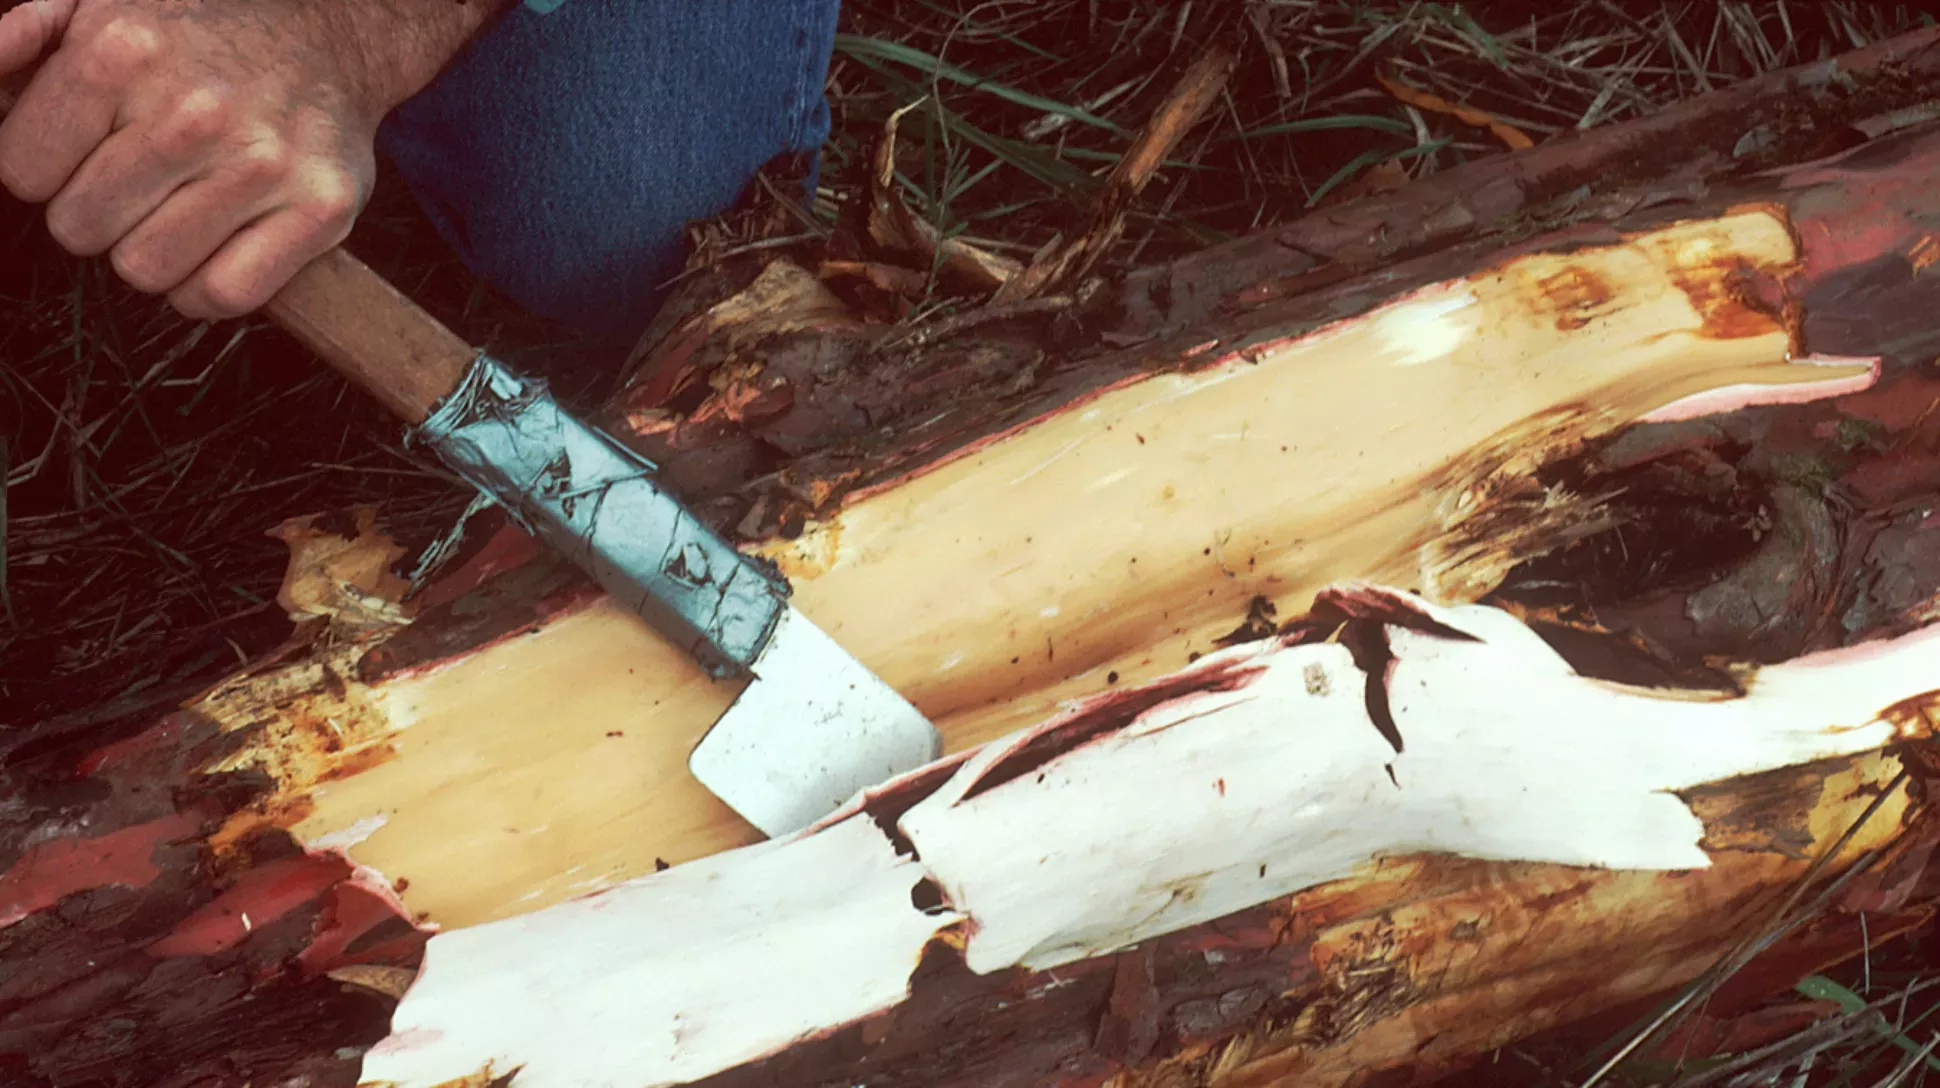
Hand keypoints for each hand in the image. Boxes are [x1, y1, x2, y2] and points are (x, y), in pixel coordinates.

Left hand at [0, 0, 400, 319]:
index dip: (44, 170)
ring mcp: (264, 166)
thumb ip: (25, 42)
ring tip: (178, 209)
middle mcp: (194, 111)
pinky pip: (223, 294)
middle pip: (79, 228)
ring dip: (152, 251)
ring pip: (146, 270)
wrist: (327, 39)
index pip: (22, 170)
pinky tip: (214, 245)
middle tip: (135, 182)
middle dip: (97, 212)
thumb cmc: (200, 35)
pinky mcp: (320, 210)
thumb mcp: (97, 7)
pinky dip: (206, 287)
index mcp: (123, 49)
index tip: (82, 154)